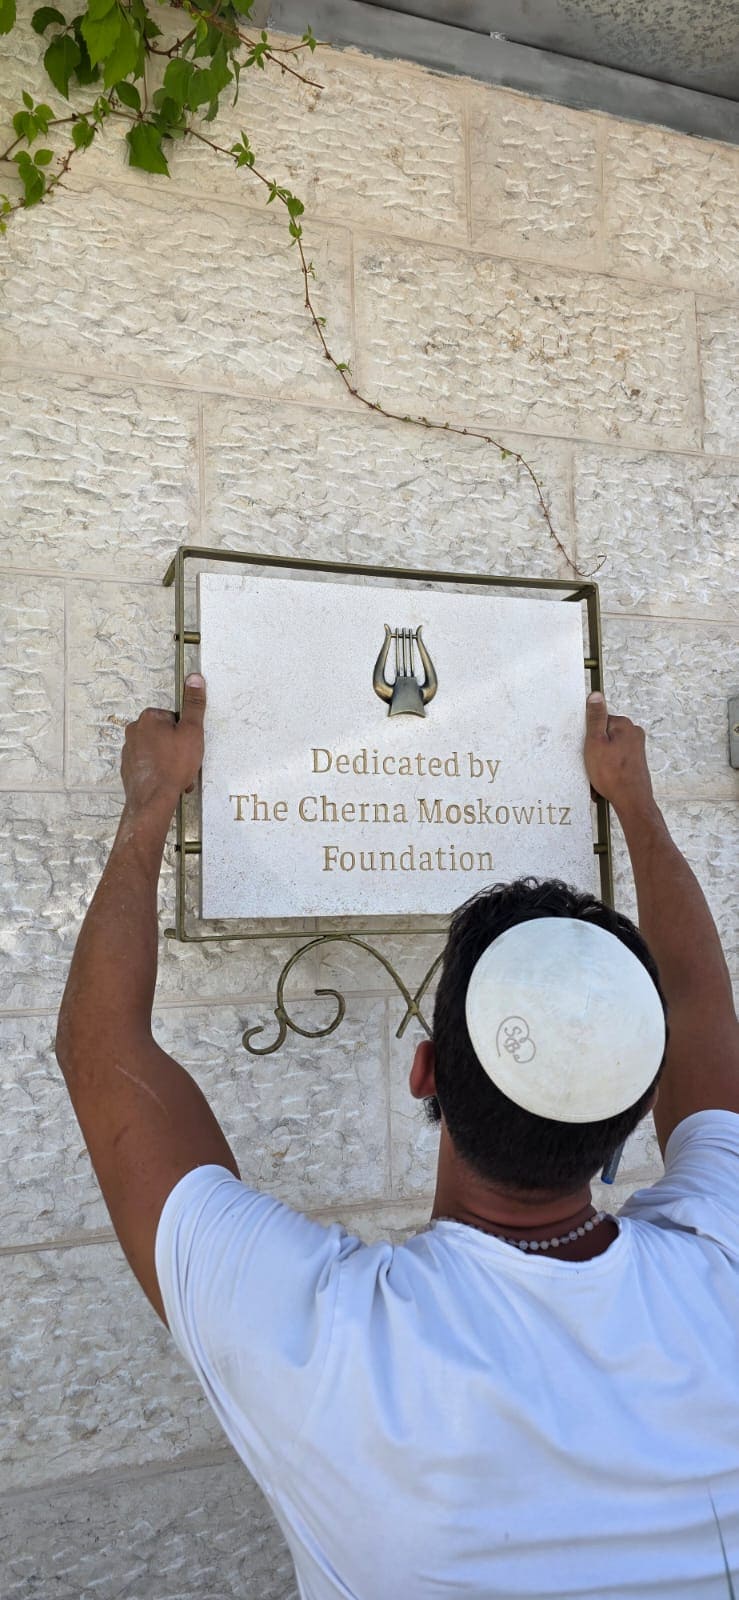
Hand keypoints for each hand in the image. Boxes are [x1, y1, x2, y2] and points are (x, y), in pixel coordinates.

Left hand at [121, 674, 205, 817]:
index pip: (174, 718)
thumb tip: (195, 679)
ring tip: (178, 776)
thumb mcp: (192, 731)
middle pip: (165, 735)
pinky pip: (150, 765)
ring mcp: (129, 750)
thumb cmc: (172, 766)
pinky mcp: (129, 768)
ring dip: (170, 762)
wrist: (153, 799)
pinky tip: (168, 782)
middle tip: (185, 762)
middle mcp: (134, 731)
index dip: (185, 733)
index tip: (188, 746)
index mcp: (148, 718)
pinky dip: (160, 772)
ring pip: (158, 752)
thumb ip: (194, 704)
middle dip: (177, 749)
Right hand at [584, 691, 654, 816]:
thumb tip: (596, 695)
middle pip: (604, 736)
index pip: (599, 722)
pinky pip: (615, 762)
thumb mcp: (595, 742)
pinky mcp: (635, 762)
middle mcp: (634, 734)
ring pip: (609, 751)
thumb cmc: (612, 774)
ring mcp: (636, 749)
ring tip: (598, 777)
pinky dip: (607, 771)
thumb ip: (595, 718)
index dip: (589, 737)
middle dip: (595, 751)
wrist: (631, 800)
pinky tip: (604, 782)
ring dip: (600, 764)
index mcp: (625, 725)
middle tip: (592, 765)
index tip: (588, 749)